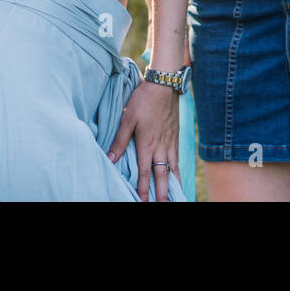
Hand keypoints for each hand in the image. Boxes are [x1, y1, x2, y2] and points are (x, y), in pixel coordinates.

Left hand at [106, 79, 179, 201]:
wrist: (164, 85)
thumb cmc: (143, 100)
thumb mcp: (127, 118)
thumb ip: (119, 140)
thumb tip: (111, 158)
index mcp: (146, 143)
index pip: (144, 172)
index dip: (143, 188)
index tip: (142, 201)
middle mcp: (160, 146)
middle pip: (161, 175)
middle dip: (161, 193)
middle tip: (160, 205)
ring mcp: (170, 142)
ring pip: (173, 169)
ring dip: (173, 185)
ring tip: (174, 198)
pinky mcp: (176, 136)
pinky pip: (178, 158)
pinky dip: (178, 170)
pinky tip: (178, 176)